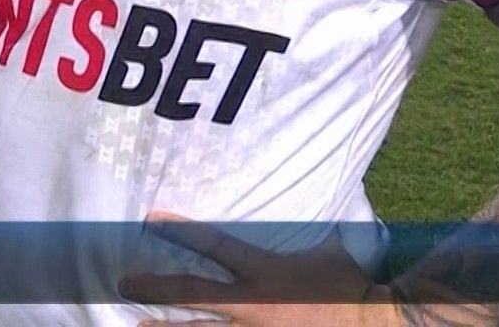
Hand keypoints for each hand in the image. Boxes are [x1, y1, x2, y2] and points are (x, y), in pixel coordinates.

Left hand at [119, 211, 397, 326]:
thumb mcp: (333, 248)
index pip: (215, 244)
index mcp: (265, 272)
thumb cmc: (352, 285)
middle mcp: (251, 304)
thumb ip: (317, 225)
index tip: (150, 219)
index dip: (181, 230)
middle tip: (123, 285)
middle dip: (154, 289)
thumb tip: (325, 185)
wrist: (376, 322)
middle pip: (190, 295)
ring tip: (132, 325)